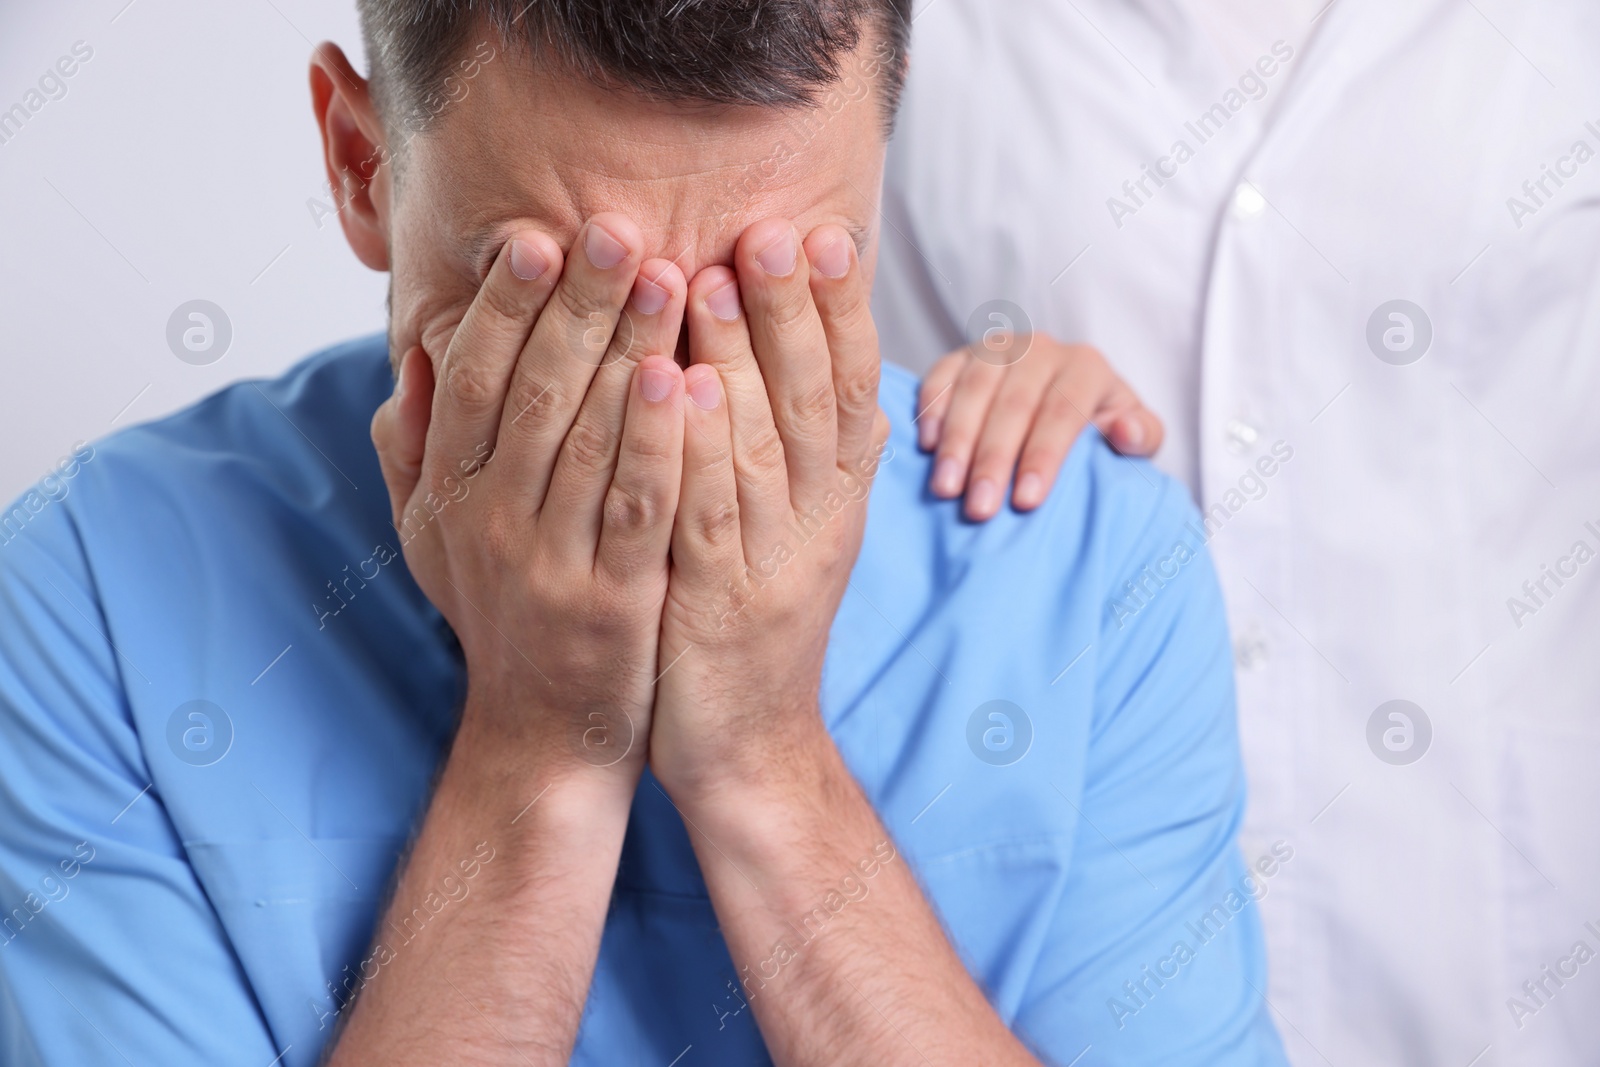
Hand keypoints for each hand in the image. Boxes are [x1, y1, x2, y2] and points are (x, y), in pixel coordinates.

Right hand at [369, 214, 690, 776]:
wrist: (543, 735)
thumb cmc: (499, 615)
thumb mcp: (432, 537)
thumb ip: (414, 449)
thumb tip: (413, 359)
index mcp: (450, 492)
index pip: (472, 378)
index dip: (504, 307)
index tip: (536, 238)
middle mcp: (490, 520)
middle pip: (533, 392)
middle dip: (578, 306)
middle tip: (618, 230)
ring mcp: (550, 564)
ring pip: (588, 440)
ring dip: (628, 352)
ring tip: (667, 278)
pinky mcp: (614, 602)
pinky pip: (638, 508)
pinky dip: (660, 443)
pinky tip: (686, 382)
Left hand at [646, 218, 887, 803]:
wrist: (747, 744)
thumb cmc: (756, 620)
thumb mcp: (803, 533)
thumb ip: (818, 457)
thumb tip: (851, 379)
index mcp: (836, 497)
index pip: (848, 385)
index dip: (839, 310)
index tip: (822, 231)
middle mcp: (818, 522)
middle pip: (814, 402)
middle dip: (795, 311)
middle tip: (773, 229)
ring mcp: (773, 565)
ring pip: (764, 449)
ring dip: (743, 362)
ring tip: (714, 280)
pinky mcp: (721, 606)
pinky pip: (710, 518)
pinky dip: (698, 453)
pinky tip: (676, 391)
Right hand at [917, 337, 1162, 520]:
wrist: (1067, 399)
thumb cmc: (1099, 428)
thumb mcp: (1132, 435)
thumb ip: (1141, 436)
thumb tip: (1124, 432)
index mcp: (1086, 367)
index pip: (1063, 413)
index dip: (1043, 457)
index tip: (1026, 501)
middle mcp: (1042, 350)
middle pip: (1014, 404)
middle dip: (993, 459)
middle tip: (979, 508)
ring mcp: (998, 348)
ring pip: (975, 389)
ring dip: (957, 441)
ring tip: (945, 488)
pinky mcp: (962, 354)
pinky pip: (941, 374)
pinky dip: (932, 409)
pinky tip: (926, 447)